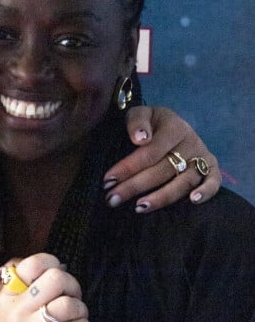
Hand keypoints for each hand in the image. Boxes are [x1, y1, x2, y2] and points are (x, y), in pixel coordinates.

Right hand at [0, 254, 89, 321]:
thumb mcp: (6, 308)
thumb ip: (26, 286)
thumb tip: (61, 265)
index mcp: (8, 294)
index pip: (34, 262)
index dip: (53, 264)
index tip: (59, 278)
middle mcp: (16, 308)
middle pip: (56, 278)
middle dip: (73, 285)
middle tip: (73, 297)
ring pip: (67, 304)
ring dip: (81, 310)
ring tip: (79, 317)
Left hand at [104, 106, 221, 211]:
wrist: (170, 124)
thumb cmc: (150, 122)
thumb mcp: (140, 113)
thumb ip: (137, 121)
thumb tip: (140, 139)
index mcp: (173, 127)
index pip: (149, 152)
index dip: (128, 168)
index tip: (108, 180)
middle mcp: (190, 142)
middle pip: (162, 170)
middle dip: (135, 186)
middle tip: (113, 199)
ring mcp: (202, 156)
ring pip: (184, 181)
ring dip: (161, 197)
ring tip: (139, 207)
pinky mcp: (212, 168)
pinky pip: (213, 182)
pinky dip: (207, 192)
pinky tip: (192, 201)